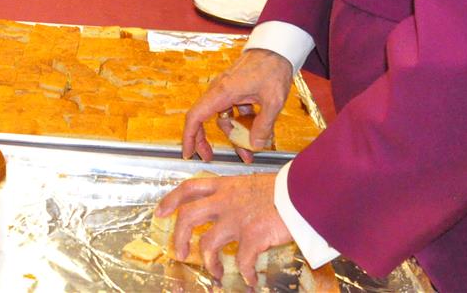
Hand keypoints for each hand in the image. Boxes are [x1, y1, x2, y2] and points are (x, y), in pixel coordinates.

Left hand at [156, 173, 291, 285]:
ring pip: (208, 244)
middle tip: (180, 253)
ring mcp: (237, 219)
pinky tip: (251, 281)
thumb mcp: (255, 184)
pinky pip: (241, 262)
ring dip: (209, 263)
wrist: (305, 190)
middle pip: (188, 217)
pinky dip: (245, 275)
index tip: (160, 212)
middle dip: (180, 237)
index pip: (189, 188)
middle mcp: (226, 202)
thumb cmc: (287, 187)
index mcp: (226, 186)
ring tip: (215, 273)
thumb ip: (241, 196)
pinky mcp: (252, 236)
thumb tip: (239, 208)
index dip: (171, 200)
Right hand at [182, 48, 292, 162]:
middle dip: (204, 140)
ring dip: (232, 135)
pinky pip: (232, 111)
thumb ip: (264, 125)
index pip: (195, 117)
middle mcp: (219, 91)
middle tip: (208, 157)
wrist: (277, 48)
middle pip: (203, 119)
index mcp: (222, 92)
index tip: (187, 152)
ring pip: (222, 118)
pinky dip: (241, 124)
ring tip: (247, 152)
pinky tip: (255, 134)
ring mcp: (226, 90)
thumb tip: (255, 145)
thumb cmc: (273, 69)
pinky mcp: (235, 90)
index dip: (189, 136)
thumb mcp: (273, 101)